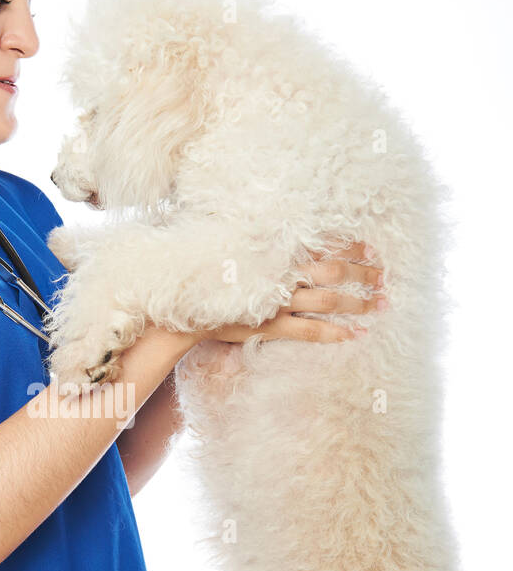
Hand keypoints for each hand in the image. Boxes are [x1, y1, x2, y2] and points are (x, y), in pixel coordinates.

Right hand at [200, 240, 385, 345]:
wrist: (187, 309)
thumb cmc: (211, 277)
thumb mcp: (237, 253)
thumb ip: (262, 246)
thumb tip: (281, 236)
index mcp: (276, 254)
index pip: (322, 245)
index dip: (350, 246)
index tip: (372, 248)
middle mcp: (281, 275)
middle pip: (334, 271)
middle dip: (362, 273)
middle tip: (384, 277)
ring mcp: (278, 302)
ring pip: (329, 301)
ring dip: (359, 302)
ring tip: (381, 305)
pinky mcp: (271, 327)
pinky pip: (311, 330)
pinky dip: (335, 332)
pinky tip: (356, 334)